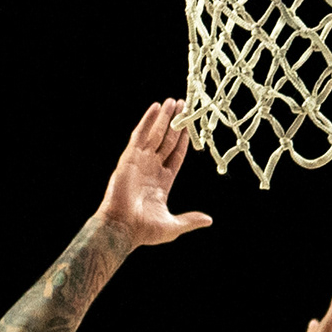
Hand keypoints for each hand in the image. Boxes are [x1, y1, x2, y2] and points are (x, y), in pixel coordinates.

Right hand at [97, 99, 213, 246]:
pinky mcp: (129, 157)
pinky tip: (156, 107)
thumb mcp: (173, 226)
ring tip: (173, 101)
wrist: (122, 228)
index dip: (183, 140)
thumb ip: (190, 220)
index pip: (176, 154)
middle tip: (184, 105)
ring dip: (164, 117)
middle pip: (167, 140)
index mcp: (162, 181)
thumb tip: (209, 220)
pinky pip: (140, 134)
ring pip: (155, 134)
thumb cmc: (144, 230)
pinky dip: (148, 120)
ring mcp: (140, 161)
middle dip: (175, 123)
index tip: (190, 126)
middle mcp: (151, 168)